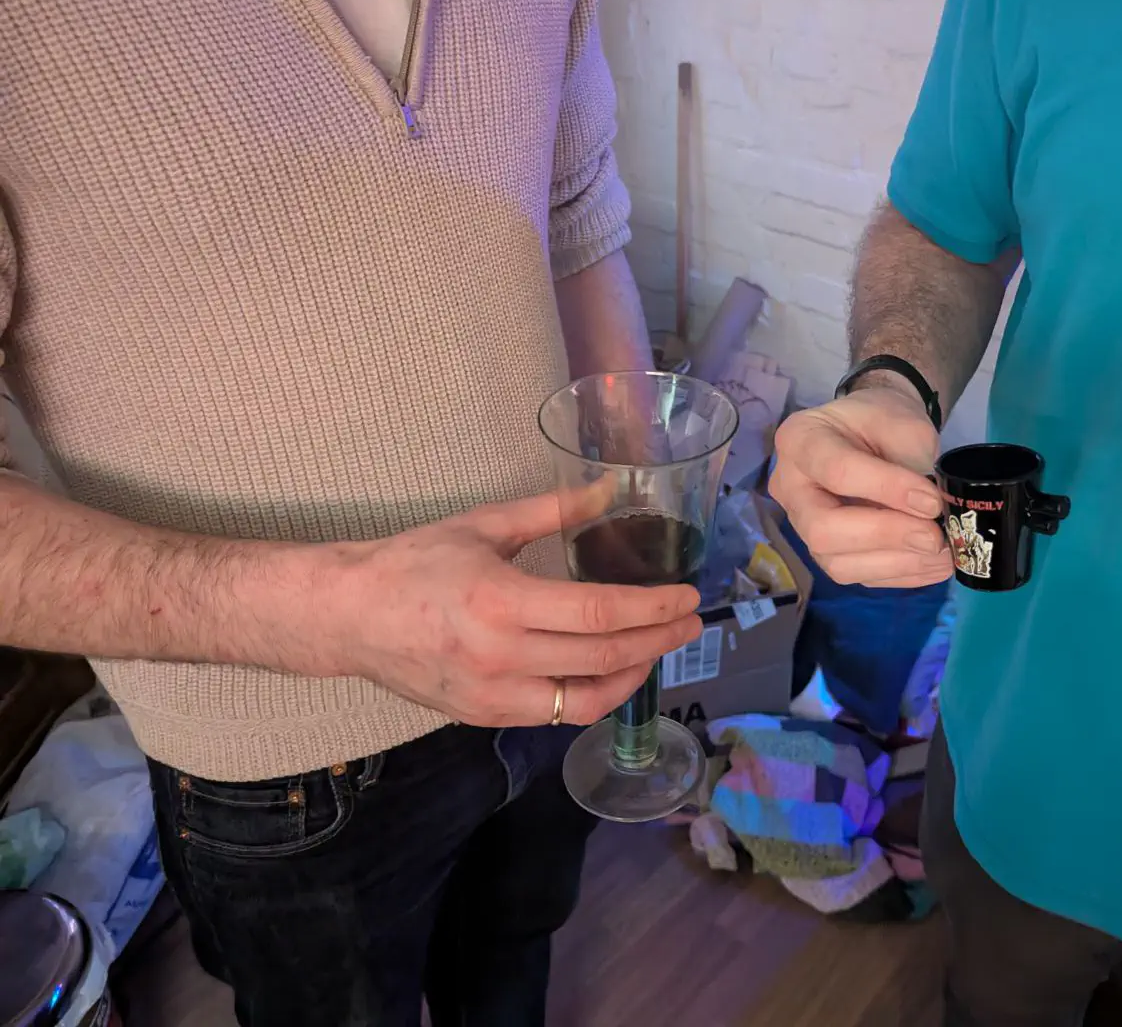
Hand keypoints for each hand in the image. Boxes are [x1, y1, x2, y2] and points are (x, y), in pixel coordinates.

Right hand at [311, 489, 701, 726]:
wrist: (347, 616)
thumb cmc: (412, 563)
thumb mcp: (484, 525)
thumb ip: (552, 510)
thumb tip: (609, 490)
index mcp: (501, 601)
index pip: (599, 614)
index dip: (653, 609)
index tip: (687, 597)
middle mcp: (499, 656)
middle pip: (603, 658)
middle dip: (658, 641)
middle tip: (690, 623)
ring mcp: (490, 695)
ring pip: (584, 701)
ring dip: (632, 676)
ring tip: (657, 649)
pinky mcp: (482, 716)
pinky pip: (553, 715)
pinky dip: (592, 696)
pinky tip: (611, 671)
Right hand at [769, 382, 953, 587]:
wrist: (872, 433)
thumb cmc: (882, 421)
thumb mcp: (901, 422)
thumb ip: (911, 461)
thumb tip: (932, 513)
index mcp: (800, 441)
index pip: (837, 472)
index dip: (887, 490)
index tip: (932, 501)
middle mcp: (789, 489)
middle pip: (823, 529)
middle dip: (885, 535)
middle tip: (934, 535)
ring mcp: (803, 526)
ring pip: (838, 563)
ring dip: (897, 563)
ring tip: (945, 552)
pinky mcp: (827, 552)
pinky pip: (858, 575)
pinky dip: (901, 574)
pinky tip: (934, 564)